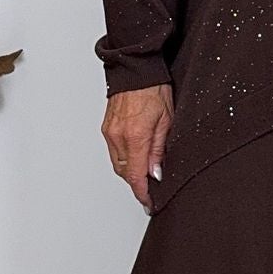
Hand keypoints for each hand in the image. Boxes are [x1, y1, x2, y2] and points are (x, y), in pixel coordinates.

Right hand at [102, 81, 173, 208]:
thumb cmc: (154, 89)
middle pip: (125, 173)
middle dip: (137, 182)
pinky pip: (113, 152)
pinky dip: (124, 158)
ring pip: (118, 164)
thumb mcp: (166, 122)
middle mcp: (118, 136)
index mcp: (135, 136)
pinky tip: (135, 154)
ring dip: (130, 170)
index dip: (142, 193)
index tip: (148, 203)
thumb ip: (159, 151)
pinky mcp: (106, 128)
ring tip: (145, 169)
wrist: (136, 70)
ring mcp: (109, 132)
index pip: (135, 176)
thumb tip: (155, 173)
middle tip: (151, 186)